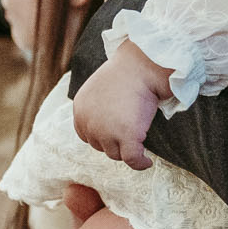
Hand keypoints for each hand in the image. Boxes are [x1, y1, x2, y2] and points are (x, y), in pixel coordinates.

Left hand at [73, 40, 172, 169]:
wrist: (141, 65)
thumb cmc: (126, 71)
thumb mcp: (100, 88)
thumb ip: (97, 109)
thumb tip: (106, 126)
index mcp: (80, 109)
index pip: (87, 135)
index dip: (103, 135)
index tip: (117, 132)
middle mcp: (88, 122)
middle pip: (101, 147)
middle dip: (116, 142)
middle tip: (133, 130)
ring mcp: (105, 131)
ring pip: (116, 154)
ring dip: (128, 149)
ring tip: (141, 138)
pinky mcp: (126, 136)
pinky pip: (132, 160)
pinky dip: (140, 164)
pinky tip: (147, 162)